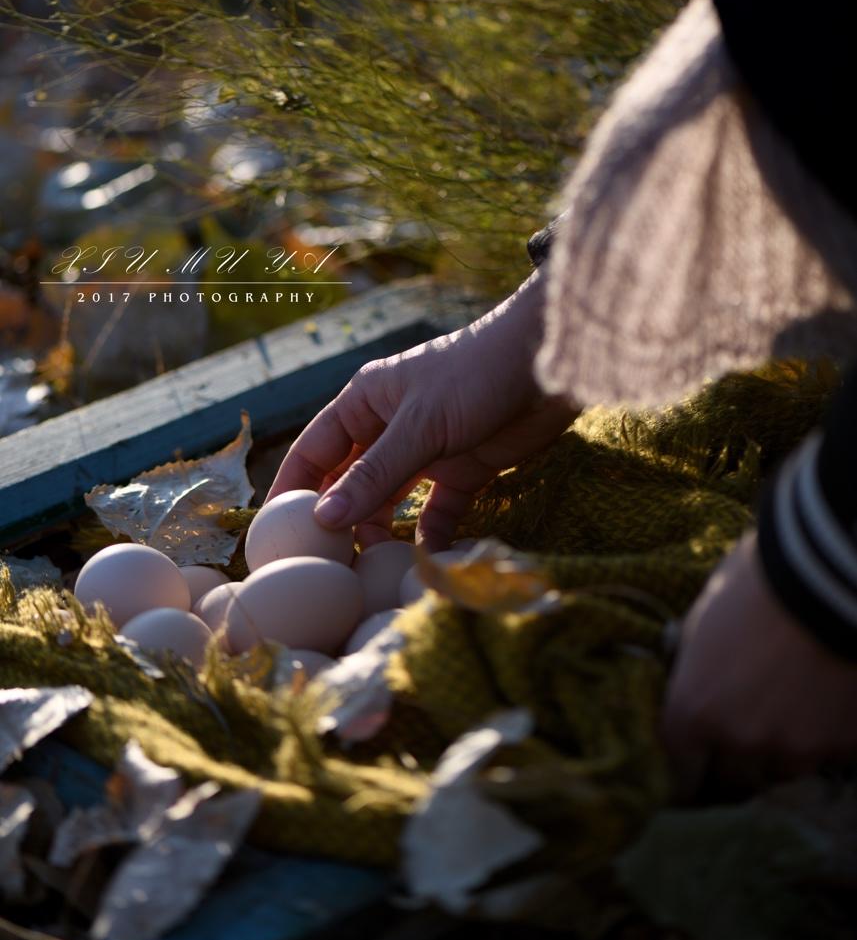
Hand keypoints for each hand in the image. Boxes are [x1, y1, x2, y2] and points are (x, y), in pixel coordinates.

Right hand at [266, 268, 576, 550]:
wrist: (551, 365)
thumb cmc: (476, 375)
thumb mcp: (420, 426)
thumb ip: (375, 475)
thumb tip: (323, 519)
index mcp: (365, 403)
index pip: (313, 451)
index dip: (292, 490)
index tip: (274, 535)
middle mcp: (389, 427)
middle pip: (349, 483)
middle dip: (338, 522)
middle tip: (326, 568)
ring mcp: (427, 451)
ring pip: (390, 503)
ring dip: (382, 535)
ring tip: (371, 574)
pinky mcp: (465, 472)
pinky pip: (437, 513)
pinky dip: (430, 538)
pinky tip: (424, 565)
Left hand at [661, 530, 856, 796]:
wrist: (826, 575)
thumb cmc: (754, 582)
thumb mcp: (703, 620)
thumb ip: (695, 666)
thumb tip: (693, 678)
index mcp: (694, 709)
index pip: (680, 767)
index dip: (688, 765)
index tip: (697, 761)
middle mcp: (741, 738)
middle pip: (734, 779)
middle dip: (737, 760)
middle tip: (748, 729)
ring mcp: (797, 746)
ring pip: (785, 767)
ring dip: (785, 747)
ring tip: (794, 705)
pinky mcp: (844, 743)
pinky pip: (830, 751)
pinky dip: (828, 732)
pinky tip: (828, 695)